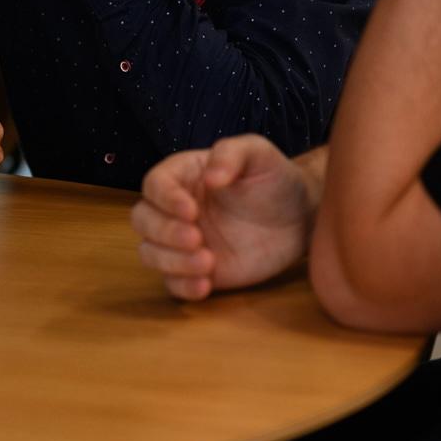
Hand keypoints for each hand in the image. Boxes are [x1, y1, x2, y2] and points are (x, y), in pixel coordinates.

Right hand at [131, 135, 316, 300]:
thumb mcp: (258, 153)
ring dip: (171, 261)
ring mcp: (181, 243)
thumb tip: (210, 177)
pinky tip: (206, 285)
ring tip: (208, 263)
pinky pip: (172, 283)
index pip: (154, 184)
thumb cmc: (273, 179)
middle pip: (143, 220)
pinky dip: (182, 286)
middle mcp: (173, 210)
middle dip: (164, 232)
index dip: (165, 198)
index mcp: (182, 177)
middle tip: (197, 238)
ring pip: (150, 253)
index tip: (191, 211)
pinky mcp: (194, 270)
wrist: (298, 218)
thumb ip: (232, 154)